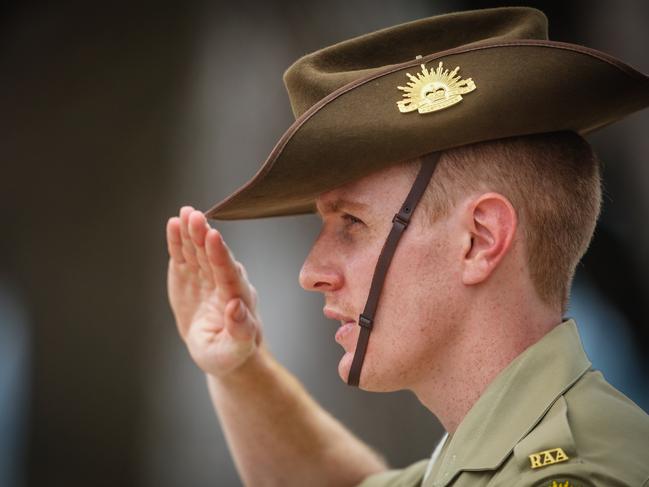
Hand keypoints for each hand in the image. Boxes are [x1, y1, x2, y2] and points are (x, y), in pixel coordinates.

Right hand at [166, 206, 261, 376]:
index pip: (228, 272)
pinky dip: (178, 241)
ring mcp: (206, 275)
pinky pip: (184, 256)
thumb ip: (239, 331)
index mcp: (237, 297)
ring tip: (185, 213)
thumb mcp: (234, 350)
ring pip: (198, 250)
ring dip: (191, 232)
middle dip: (204, 236)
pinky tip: (173, 224)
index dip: (219, 254)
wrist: (221, 350)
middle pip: (212, 255)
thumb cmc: (231, 353)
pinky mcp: (190, 275)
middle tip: (195, 217)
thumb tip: (237, 306)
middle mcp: (224, 280)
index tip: (213, 236)